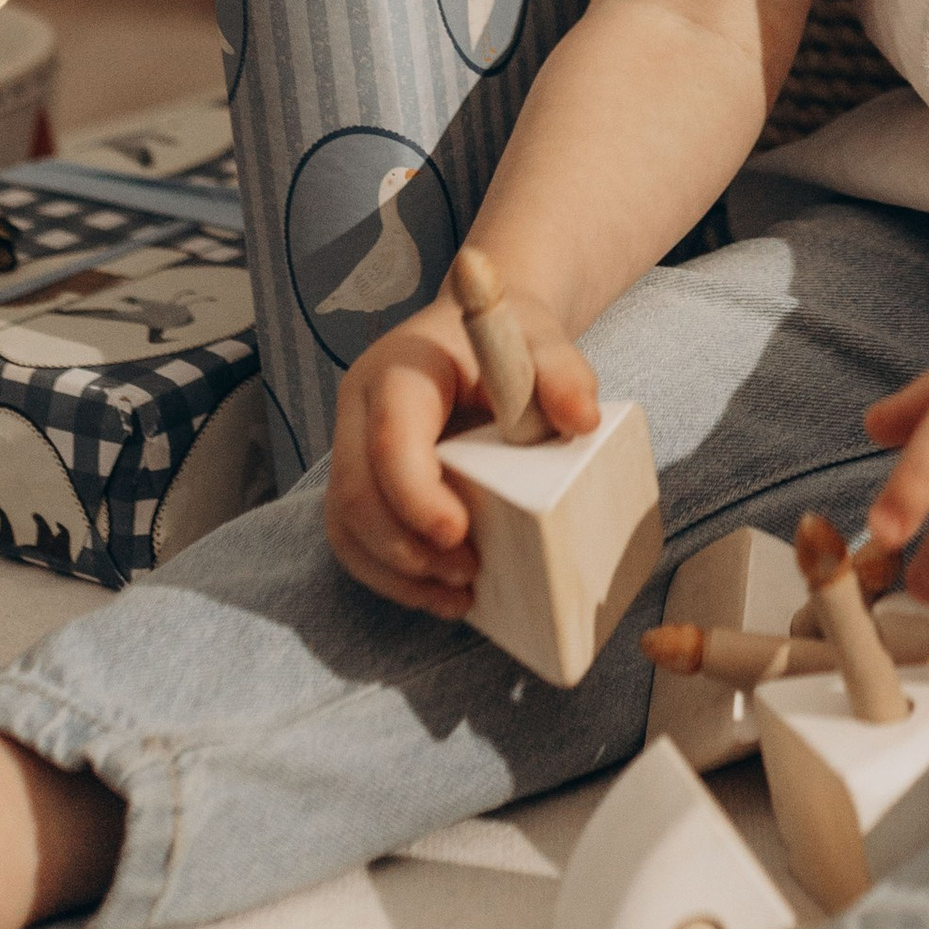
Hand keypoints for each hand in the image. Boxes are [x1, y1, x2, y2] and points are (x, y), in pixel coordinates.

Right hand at [324, 281, 599, 617]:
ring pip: (347, 524)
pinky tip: (439, 593)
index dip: (415, 495)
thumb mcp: (542, 342)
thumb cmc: (508, 337)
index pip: (389, 439)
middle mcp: (360, 407)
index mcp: (401, 370)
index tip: (458, 534)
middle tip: (468, 573)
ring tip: (458, 596)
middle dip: (405, 548)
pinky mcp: (360, 476)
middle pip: (355, 493)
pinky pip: (355, 536)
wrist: (478, 333)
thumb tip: (582, 421)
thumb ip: (563, 374)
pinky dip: (391, 574)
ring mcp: (352, 444)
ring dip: (396, 572)